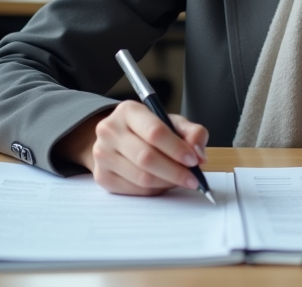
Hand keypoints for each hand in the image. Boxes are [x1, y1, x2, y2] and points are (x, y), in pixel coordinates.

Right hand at [55, 101, 208, 195]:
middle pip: (146, 157)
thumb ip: (192, 133)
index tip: (194, 160)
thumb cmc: (148, 130)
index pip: (154, 132)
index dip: (177, 149)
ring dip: (166, 183)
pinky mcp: (102, 176)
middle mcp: (110, 130)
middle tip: (193, 179)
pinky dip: (154, 190)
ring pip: (141, 177)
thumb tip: (199, 155)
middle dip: (175, 171)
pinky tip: (162, 184)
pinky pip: (133, 190)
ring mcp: (102, 154)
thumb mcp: (172, 123)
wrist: (117, 139)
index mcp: (128, 111)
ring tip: (180, 180)